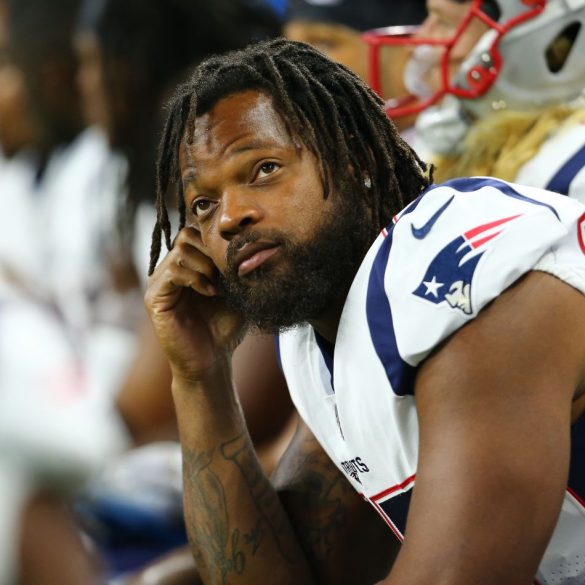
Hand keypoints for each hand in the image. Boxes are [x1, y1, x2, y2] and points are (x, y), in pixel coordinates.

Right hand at [144, 227, 244, 382]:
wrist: (212, 361)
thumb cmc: (225, 328)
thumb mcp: (237, 293)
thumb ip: (237, 268)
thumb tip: (249, 243)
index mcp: (189, 266)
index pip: (197, 233)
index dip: (217, 240)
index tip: (235, 259)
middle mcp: (171, 270)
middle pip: (187, 235)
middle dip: (211, 249)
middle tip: (226, 272)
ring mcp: (160, 282)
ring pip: (180, 249)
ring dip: (205, 264)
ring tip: (219, 286)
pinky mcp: (154, 297)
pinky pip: (172, 271)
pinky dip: (195, 278)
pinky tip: (210, 293)